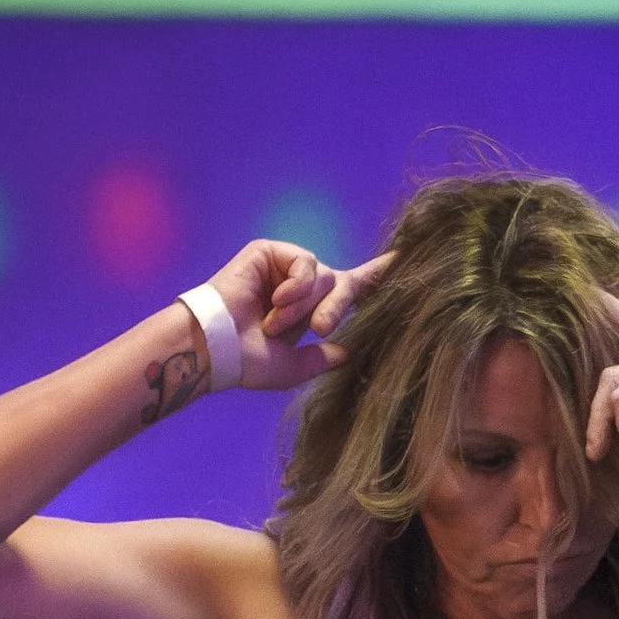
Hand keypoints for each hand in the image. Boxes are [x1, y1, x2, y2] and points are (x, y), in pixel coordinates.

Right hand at [196, 237, 392, 391]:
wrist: (218, 348)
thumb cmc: (250, 361)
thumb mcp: (294, 367)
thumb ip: (323, 358)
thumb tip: (350, 352)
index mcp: (308, 311)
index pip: (348, 289)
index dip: (373, 277)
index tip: (400, 261)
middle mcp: (300, 286)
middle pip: (342, 284)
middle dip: (337, 306)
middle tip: (320, 328)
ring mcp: (285, 267)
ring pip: (324, 275)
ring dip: (307, 302)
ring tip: (279, 321)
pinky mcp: (271, 251)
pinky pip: (305, 262)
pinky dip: (296, 285)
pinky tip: (277, 301)